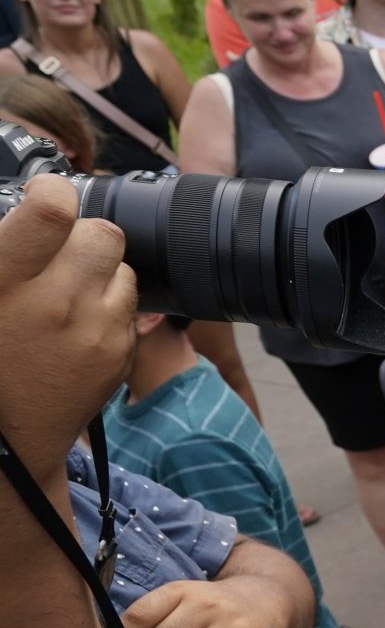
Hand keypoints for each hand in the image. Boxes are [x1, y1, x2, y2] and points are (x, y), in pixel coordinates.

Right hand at [0, 175, 139, 473]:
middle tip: (58, 253)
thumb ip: (7, 249)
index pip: (54, 210)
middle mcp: (57, 303)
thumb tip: (29, 205)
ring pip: (123, 268)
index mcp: (6, 281)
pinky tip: (78, 324)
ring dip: (99, 271)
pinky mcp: (121, 353)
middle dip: (83, 235)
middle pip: (103, 233)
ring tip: (66, 293)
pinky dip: (109, 305)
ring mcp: (96, 331)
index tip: (45, 198)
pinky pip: (130, 306)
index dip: (53, 192)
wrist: (5, 434)